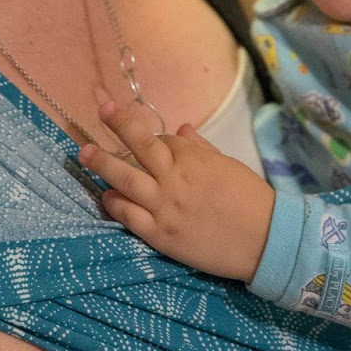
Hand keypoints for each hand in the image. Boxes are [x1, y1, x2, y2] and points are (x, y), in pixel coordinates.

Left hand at [79, 99, 274, 281]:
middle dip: (119, 125)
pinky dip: (115, 204)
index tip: (146, 139)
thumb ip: (200, 147)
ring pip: (126, 180)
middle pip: (140, 146)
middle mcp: (175, 178)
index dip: (152, 138)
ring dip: (103, 165)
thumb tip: (180, 129)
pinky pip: (130, 217)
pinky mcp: (161, 235)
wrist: (266, 240)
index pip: (162, 139)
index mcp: (193, 159)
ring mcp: (165, 207)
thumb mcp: (227, 165)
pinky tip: (105, 196)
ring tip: (84, 154)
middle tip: (102, 110)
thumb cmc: (251, 200)